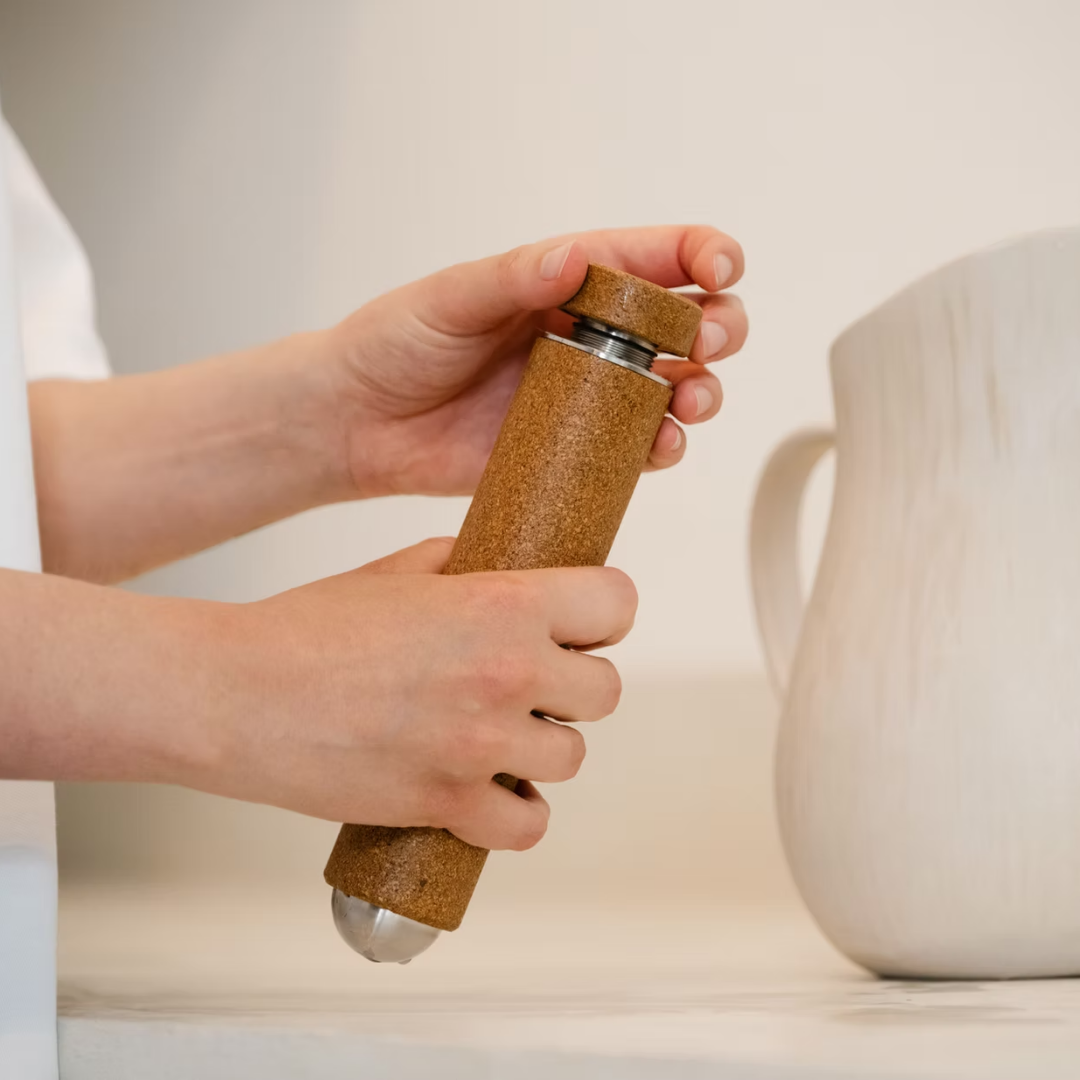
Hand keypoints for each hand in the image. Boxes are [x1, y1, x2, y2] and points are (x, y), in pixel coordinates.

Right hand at [193, 538, 636, 848]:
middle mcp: (507, 673)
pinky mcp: (447, 804)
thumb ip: (472, 568)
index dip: (601, 614)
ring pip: (570, 757)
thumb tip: (514, 573)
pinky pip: (528, 825)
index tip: (582, 625)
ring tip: (496, 737)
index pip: (616, 604)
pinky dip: (515, 813)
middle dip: (572, 685)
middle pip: (605, 690)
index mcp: (502, 603)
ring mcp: (481, 745)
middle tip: (529, 684)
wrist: (237, 693)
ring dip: (540, 748)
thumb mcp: (402, 569)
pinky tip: (488, 792)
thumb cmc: (310, 626)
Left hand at [328, 225, 746, 497]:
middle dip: (718, 328)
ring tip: (690, 401)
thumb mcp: (450, 299)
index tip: (719, 271)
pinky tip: (661, 446)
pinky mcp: (576, 449)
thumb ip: (513, 279)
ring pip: (677, 388)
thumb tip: (574, 259)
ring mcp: (588, 395)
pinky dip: (663, 448)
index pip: (657, 257)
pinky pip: (637, 449)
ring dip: (702, 392)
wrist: (359, 424)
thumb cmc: (394, 344)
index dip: (705, 255)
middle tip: (703, 345)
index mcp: (567, 281)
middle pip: (688, 323)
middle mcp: (590, 335)